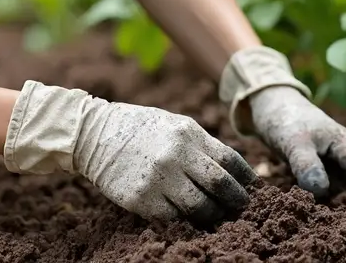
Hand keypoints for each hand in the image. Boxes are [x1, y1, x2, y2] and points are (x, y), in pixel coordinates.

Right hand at [3, 81, 257, 223]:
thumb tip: (233, 169)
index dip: (245, 178)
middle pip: (221, 186)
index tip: (251, 187)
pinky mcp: (141, 199)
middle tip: (241, 208)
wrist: (94, 133)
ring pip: (200, 207)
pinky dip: (185, 221)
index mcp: (189, 133)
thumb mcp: (174, 124)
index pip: (230, 160)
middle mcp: (177, 154)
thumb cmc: (140, 128)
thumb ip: (201, 143)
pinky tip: (189, 219)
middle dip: (236, 201)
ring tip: (217, 216)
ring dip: (213, 215)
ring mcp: (159, 178)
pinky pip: (173, 217)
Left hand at [219, 45, 345, 204]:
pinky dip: (342, 194)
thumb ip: (306, 164)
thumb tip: (322, 190)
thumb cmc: (286, 121)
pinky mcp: (330, 161)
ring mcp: (342, 154)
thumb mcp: (293, 142)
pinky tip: (332, 209)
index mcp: (345, 142)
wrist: (274, 106)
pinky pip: (343, 180)